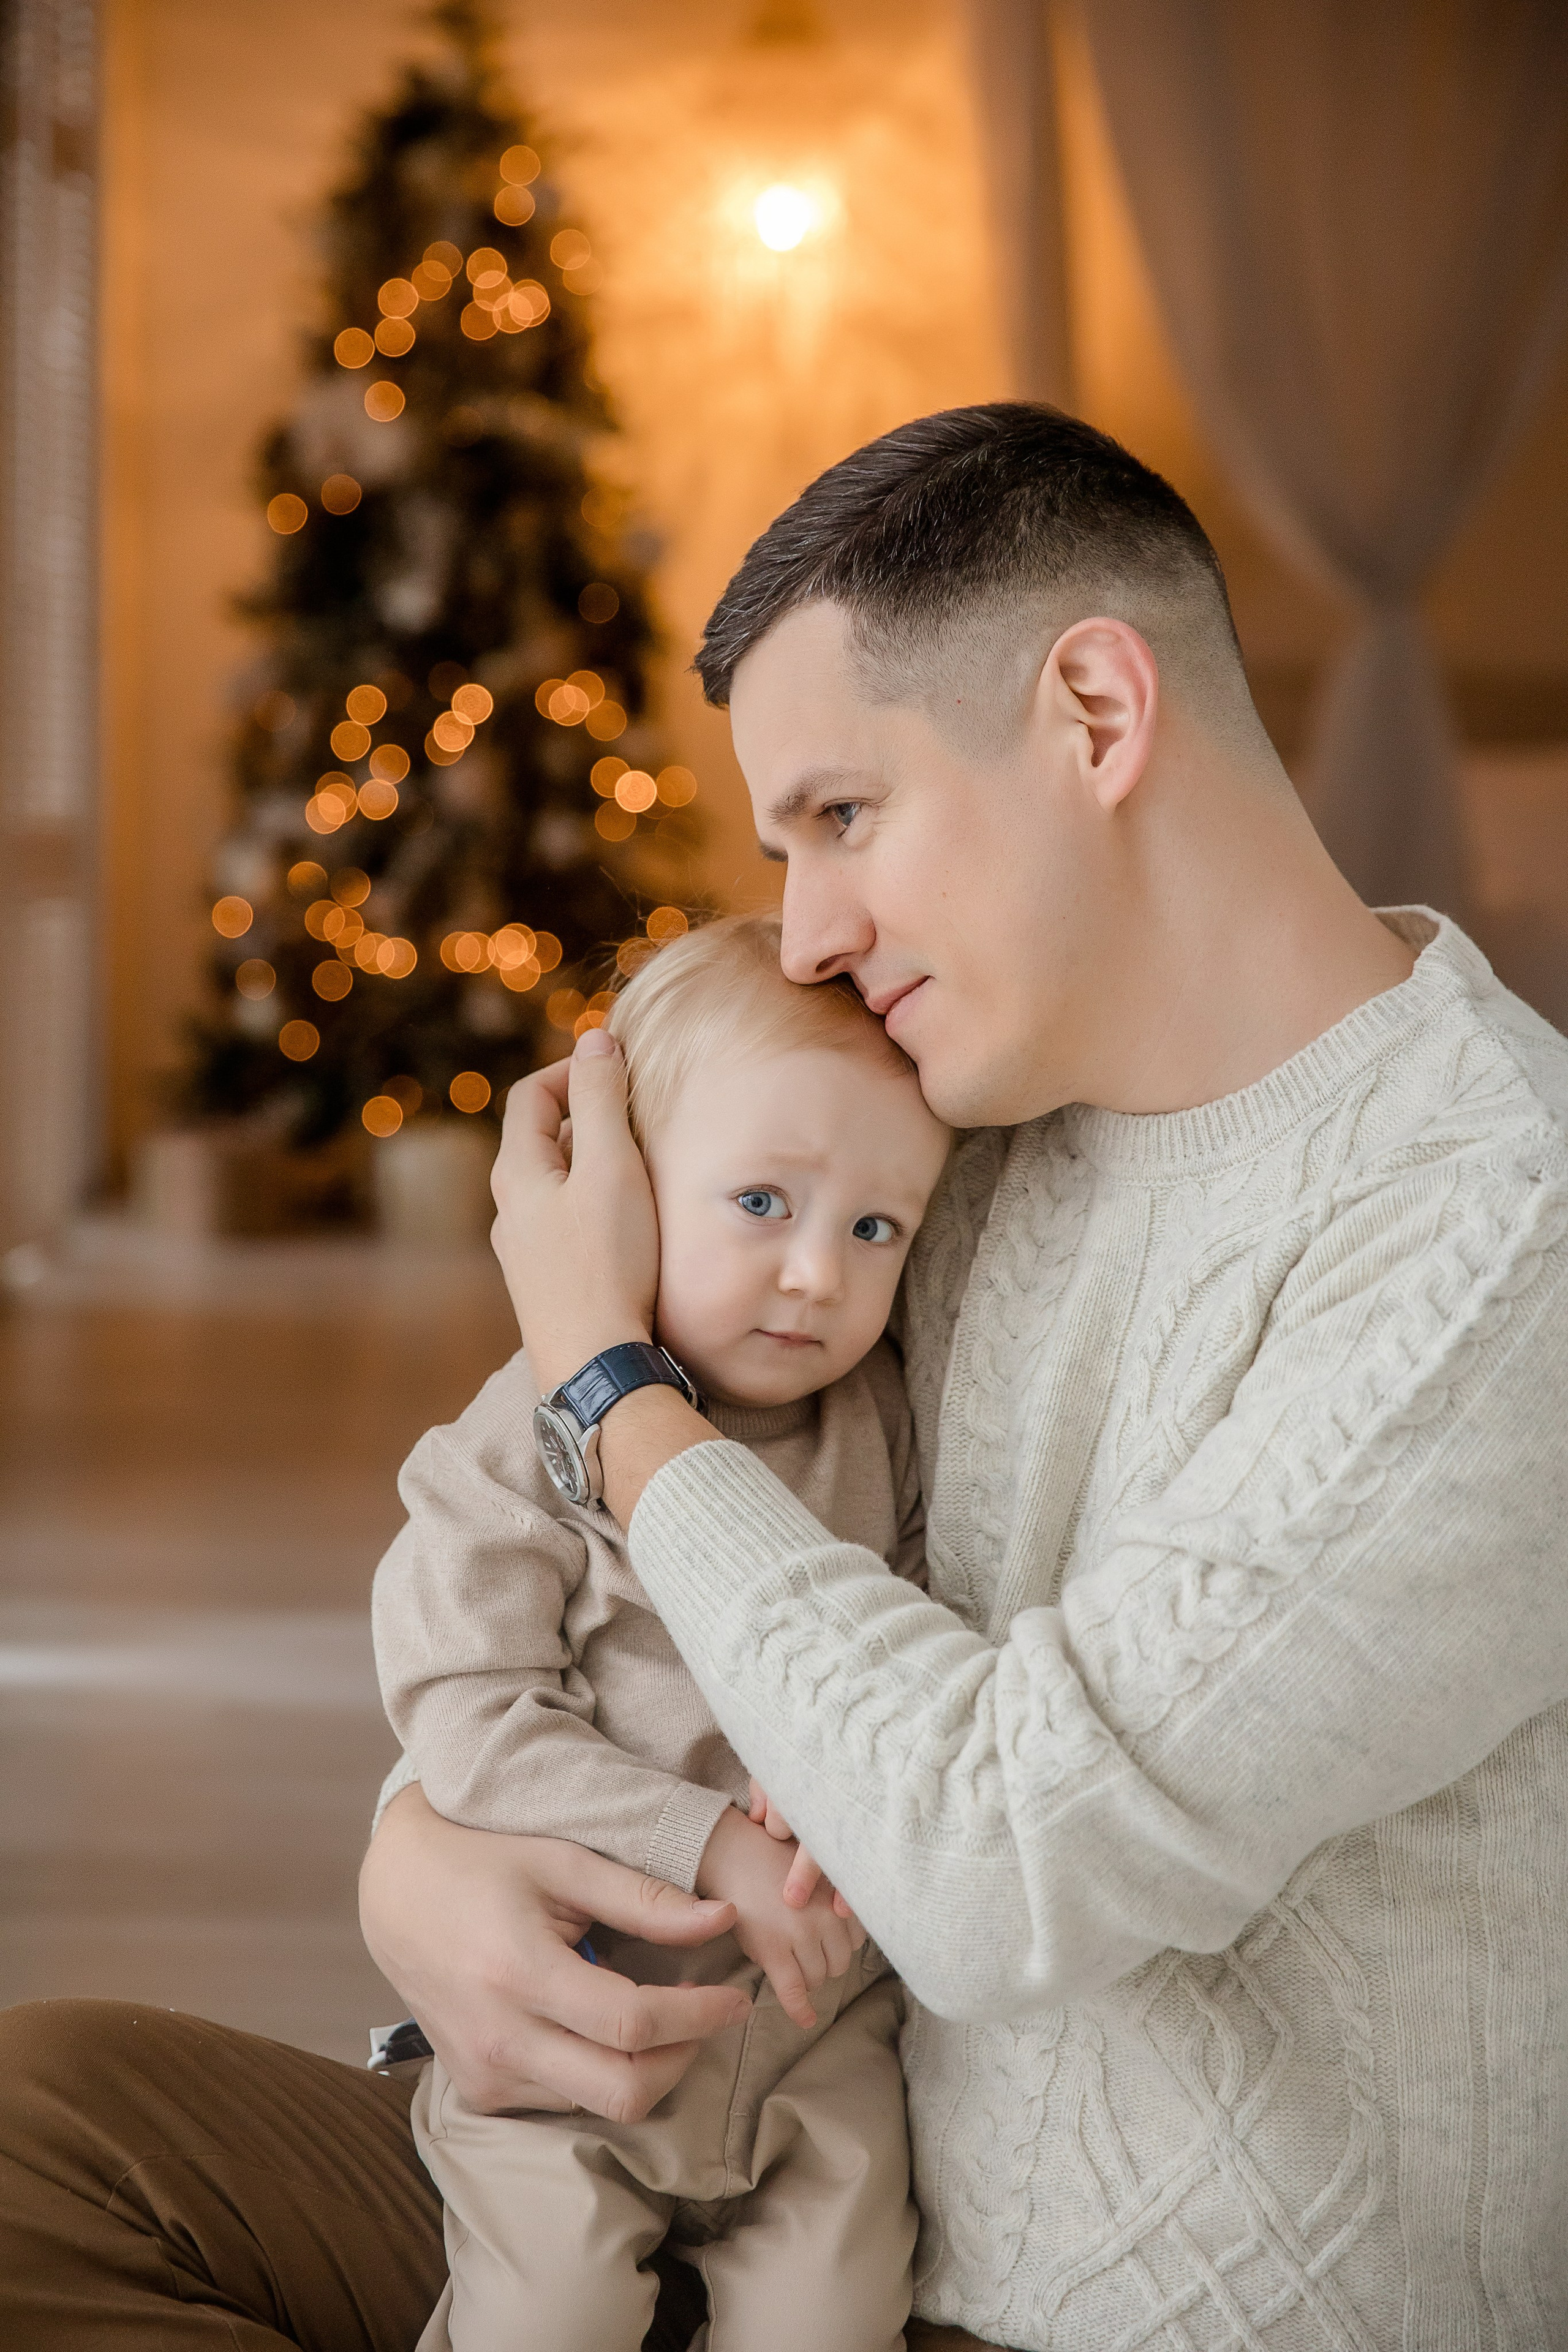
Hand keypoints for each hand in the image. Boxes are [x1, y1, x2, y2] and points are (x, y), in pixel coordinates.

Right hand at [359, 1786, 748, 2123]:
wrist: (396, 1888)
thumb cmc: (485, 1858)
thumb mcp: (564, 1861)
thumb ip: (644, 1899)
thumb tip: (725, 1920)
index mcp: (521, 1974)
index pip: (634, 2026)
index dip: (699, 2016)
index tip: (737, 1997)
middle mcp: (499, 2039)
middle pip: (623, 2090)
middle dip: (683, 2057)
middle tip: (708, 2013)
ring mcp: (484, 2073)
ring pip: (596, 2104)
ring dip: (647, 2069)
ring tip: (662, 2013)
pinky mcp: (478, 2089)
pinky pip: (561, 2101)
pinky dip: (600, 2073)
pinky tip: (606, 2027)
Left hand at [490, 1029, 659, 1394]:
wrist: (596, 1365)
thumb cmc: (607, 1263)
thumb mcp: (610, 1166)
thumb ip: (601, 1099)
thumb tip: (595, 1039)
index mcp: (516, 1173)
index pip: (531, 1095)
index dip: (573, 1069)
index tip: (619, 1066)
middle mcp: (510, 1211)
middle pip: (542, 1139)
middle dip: (588, 1114)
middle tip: (640, 1113)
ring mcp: (526, 1252)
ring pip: (557, 1185)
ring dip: (595, 1162)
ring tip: (642, 1165)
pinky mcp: (548, 1284)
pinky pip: (567, 1224)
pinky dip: (596, 1204)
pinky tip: (632, 1224)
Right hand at [697, 1805, 864, 2027]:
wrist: (732, 1854)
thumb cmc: (773, 1861)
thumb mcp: (815, 1872)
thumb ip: (835, 1898)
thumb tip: (852, 1937)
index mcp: (838, 1894)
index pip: (857, 1938)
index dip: (839, 1942)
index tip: (824, 1938)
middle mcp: (826, 1915)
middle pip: (839, 1962)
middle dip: (824, 1962)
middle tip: (802, 1949)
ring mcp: (800, 1934)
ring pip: (817, 1978)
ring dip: (807, 1977)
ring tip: (789, 1959)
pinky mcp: (773, 1949)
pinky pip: (793, 1991)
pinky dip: (800, 2010)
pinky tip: (806, 2020)